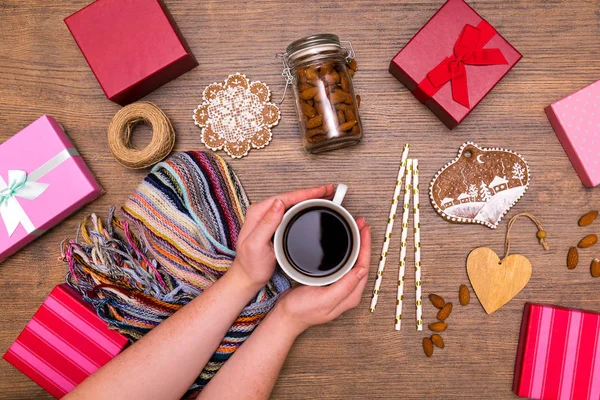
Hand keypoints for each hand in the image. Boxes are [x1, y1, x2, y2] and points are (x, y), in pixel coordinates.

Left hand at [229, 184, 335, 290]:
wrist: (248, 277)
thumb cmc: (251, 264)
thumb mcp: (256, 244)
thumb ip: (267, 224)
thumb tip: (278, 204)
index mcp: (257, 213)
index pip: (285, 198)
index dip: (305, 193)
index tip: (321, 191)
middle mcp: (262, 212)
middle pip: (290, 197)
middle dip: (310, 193)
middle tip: (328, 190)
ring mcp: (268, 218)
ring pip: (291, 203)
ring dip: (308, 198)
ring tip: (324, 195)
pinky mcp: (274, 224)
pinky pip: (291, 211)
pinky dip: (303, 207)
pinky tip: (312, 206)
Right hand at [273, 217, 371, 334]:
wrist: (287, 315)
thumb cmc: (303, 310)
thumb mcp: (325, 299)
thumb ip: (345, 286)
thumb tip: (361, 271)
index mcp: (351, 295)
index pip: (364, 266)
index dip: (366, 246)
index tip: (364, 230)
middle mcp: (349, 291)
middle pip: (361, 262)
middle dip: (363, 242)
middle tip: (360, 225)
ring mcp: (341, 288)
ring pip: (354, 262)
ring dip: (356, 246)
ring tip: (356, 230)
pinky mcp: (332, 284)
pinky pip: (345, 265)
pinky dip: (347, 251)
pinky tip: (345, 245)